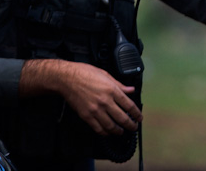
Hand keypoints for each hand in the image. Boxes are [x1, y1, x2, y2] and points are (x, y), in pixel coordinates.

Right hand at [20, 59, 140, 135]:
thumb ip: (119, 85)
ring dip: (118, 131)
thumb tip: (130, 90)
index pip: (129, 105)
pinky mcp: (86, 116)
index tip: (139, 118)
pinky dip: (104, 132)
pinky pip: (97, 128)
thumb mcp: (105, 74)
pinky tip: (107, 132)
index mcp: (112, 90)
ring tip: (121, 131)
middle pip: (122, 118)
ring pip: (111, 126)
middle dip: (130, 125)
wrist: (66, 78)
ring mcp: (95, 110)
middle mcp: (105, 101)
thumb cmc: (84, 73)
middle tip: (133, 128)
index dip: (136, 114)